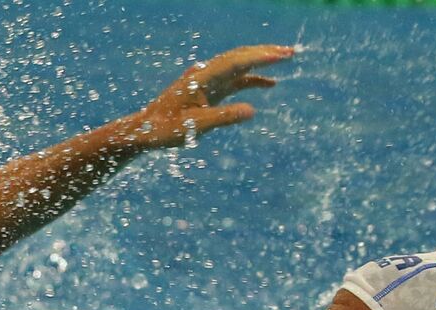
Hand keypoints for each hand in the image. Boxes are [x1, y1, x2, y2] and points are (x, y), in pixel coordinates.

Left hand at [127, 44, 294, 149]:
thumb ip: (223, 118)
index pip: (235, 62)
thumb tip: (252, 111)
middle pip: (239, 57)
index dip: (259, 58)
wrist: (144, 131)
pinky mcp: (208, 90)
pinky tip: (269, 84)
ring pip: (238, 65)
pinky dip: (251, 79)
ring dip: (260, 61)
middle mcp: (205, 75)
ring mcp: (207, 81)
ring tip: (285, 59)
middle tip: (291, 52)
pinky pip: (234, 80)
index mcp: (201, 79)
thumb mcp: (194, 128)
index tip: (280, 56)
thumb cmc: (164, 129)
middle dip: (265, 53)